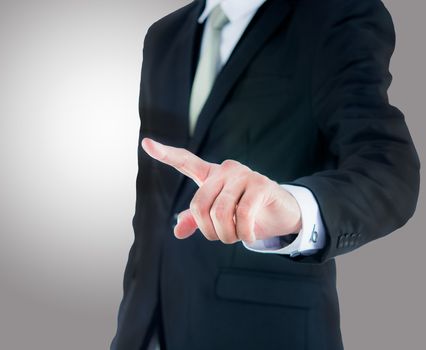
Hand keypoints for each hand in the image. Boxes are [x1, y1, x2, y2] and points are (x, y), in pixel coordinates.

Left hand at [141, 137, 301, 243]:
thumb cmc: (246, 213)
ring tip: (237, 237)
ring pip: (221, 212)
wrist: (280, 212)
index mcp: (211, 175)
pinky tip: (249, 235)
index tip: (145, 143)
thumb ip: (197, 220)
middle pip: (200, 204)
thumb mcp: (220, 217)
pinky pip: (243, 215)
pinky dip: (244, 232)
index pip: (185, 161)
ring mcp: (243, 174)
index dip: (165, 154)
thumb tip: (177, 230)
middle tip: (223, 238)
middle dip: (209, 231)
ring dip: (227, 234)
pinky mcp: (261, 184)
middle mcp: (224, 170)